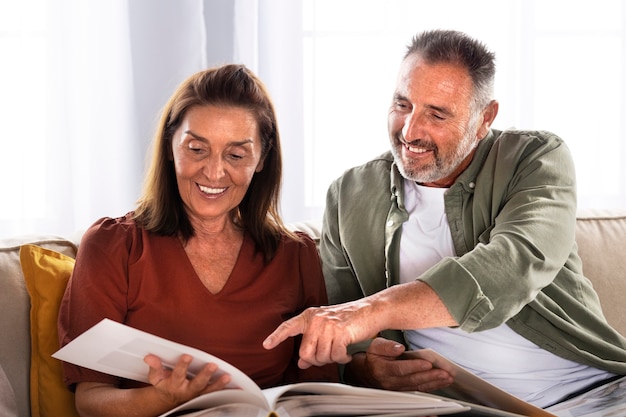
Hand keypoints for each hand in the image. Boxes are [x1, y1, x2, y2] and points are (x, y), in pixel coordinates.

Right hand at [144, 353, 230, 406]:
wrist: (169, 400)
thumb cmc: (165, 384)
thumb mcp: (155, 377)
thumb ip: (154, 366)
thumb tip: (149, 356)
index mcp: (174, 384)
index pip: (178, 374)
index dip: (182, 365)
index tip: (187, 356)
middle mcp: (187, 391)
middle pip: (197, 384)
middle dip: (205, 375)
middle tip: (212, 366)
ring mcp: (197, 394)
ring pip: (209, 390)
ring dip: (218, 384)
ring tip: (227, 377)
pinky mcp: (205, 396)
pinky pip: (217, 394)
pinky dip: (227, 391)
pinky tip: (237, 387)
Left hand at [263, 299, 382, 367]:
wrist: (371, 311)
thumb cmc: (350, 319)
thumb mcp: (327, 328)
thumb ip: (312, 342)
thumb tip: (302, 362)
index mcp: (310, 316)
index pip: (289, 326)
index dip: (276, 336)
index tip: (266, 345)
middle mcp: (316, 319)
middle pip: (305, 353)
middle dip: (317, 360)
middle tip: (328, 356)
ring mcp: (327, 325)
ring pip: (321, 356)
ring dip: (332, 359)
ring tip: (340, 352)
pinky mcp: (340, 332)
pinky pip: (336, 355)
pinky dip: (342, 358)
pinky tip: (347, 354)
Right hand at [351, 338, 453, 391]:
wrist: (368, 373)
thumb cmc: (375, 357)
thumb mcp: (376, 346)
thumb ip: (386, 346)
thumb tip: (399, 348)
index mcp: (382, 369)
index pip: (400, 369)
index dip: (414, 367)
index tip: (427, 363)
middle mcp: (390, 382)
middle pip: (412, 380)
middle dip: (430, 376)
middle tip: (444, 372)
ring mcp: (398, 389)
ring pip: (418, 388)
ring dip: (434, 383)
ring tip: (447, 378)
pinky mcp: (404, 392)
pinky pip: (420, 391)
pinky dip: (432, 388)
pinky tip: (442, 384)